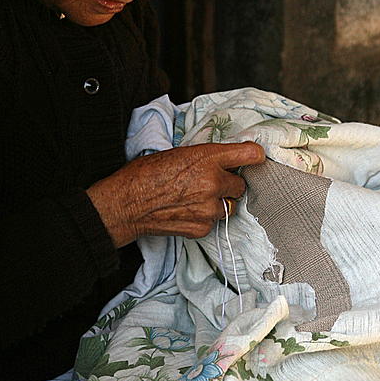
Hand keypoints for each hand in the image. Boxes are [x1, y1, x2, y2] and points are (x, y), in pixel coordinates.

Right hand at [86, 141, 264, 246]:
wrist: (125, 204)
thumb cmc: (145, 174)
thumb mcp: (177, 153)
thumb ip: (205, 157)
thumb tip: (223, 160)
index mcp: (207, 158)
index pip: (250, 154)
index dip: (254, 156)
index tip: (254, 158)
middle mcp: (213, 183)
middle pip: (241, 184)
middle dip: (230, 184)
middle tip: (212, 182)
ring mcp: (209, 208)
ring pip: (230, 206)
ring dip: (219, 202)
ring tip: (197, 198)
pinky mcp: (203, 227)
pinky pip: (215, 222)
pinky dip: (206, 218)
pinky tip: (188, 211)